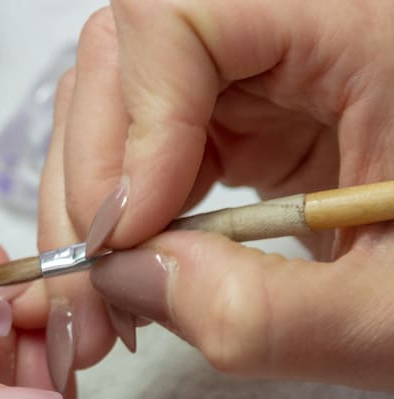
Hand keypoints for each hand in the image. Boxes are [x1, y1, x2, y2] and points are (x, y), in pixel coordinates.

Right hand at [41, 0, 393, 389]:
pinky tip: (137, 274)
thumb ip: (264, 314)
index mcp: (363, 24)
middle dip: (89, 177)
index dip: (137, 120)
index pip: (182, 13)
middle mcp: (301, 27)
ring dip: (91, 203)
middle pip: (126, 53)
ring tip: (107, 300)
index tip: (133, 232)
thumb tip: (128, 281)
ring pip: (117, 101)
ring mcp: (267, 70)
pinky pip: (147, 145)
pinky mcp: (248, 118)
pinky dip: (122, 215)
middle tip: (90, 290)